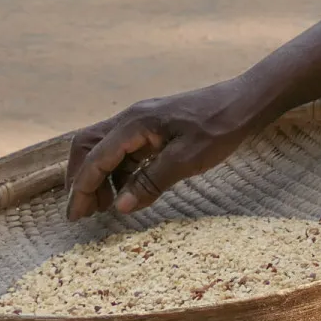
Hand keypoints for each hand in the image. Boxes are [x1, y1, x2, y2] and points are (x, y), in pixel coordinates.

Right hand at [64, 78, 264, 220]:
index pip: (95, 158)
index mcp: (135, 123)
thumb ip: (151, 182)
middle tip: (83, 213)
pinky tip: (127, 192)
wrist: (246, 102)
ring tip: (104, 208)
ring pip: (104, 149)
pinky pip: (125, 150)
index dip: (82, 189)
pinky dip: (118, 172)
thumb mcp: (187, 160)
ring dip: (98, 177)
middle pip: (87, 147)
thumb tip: (119, 207)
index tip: (75, 217)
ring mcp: (142, 122)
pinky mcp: (153, 128)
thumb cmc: (220, 127)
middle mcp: (131, 119)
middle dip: (80, 179)